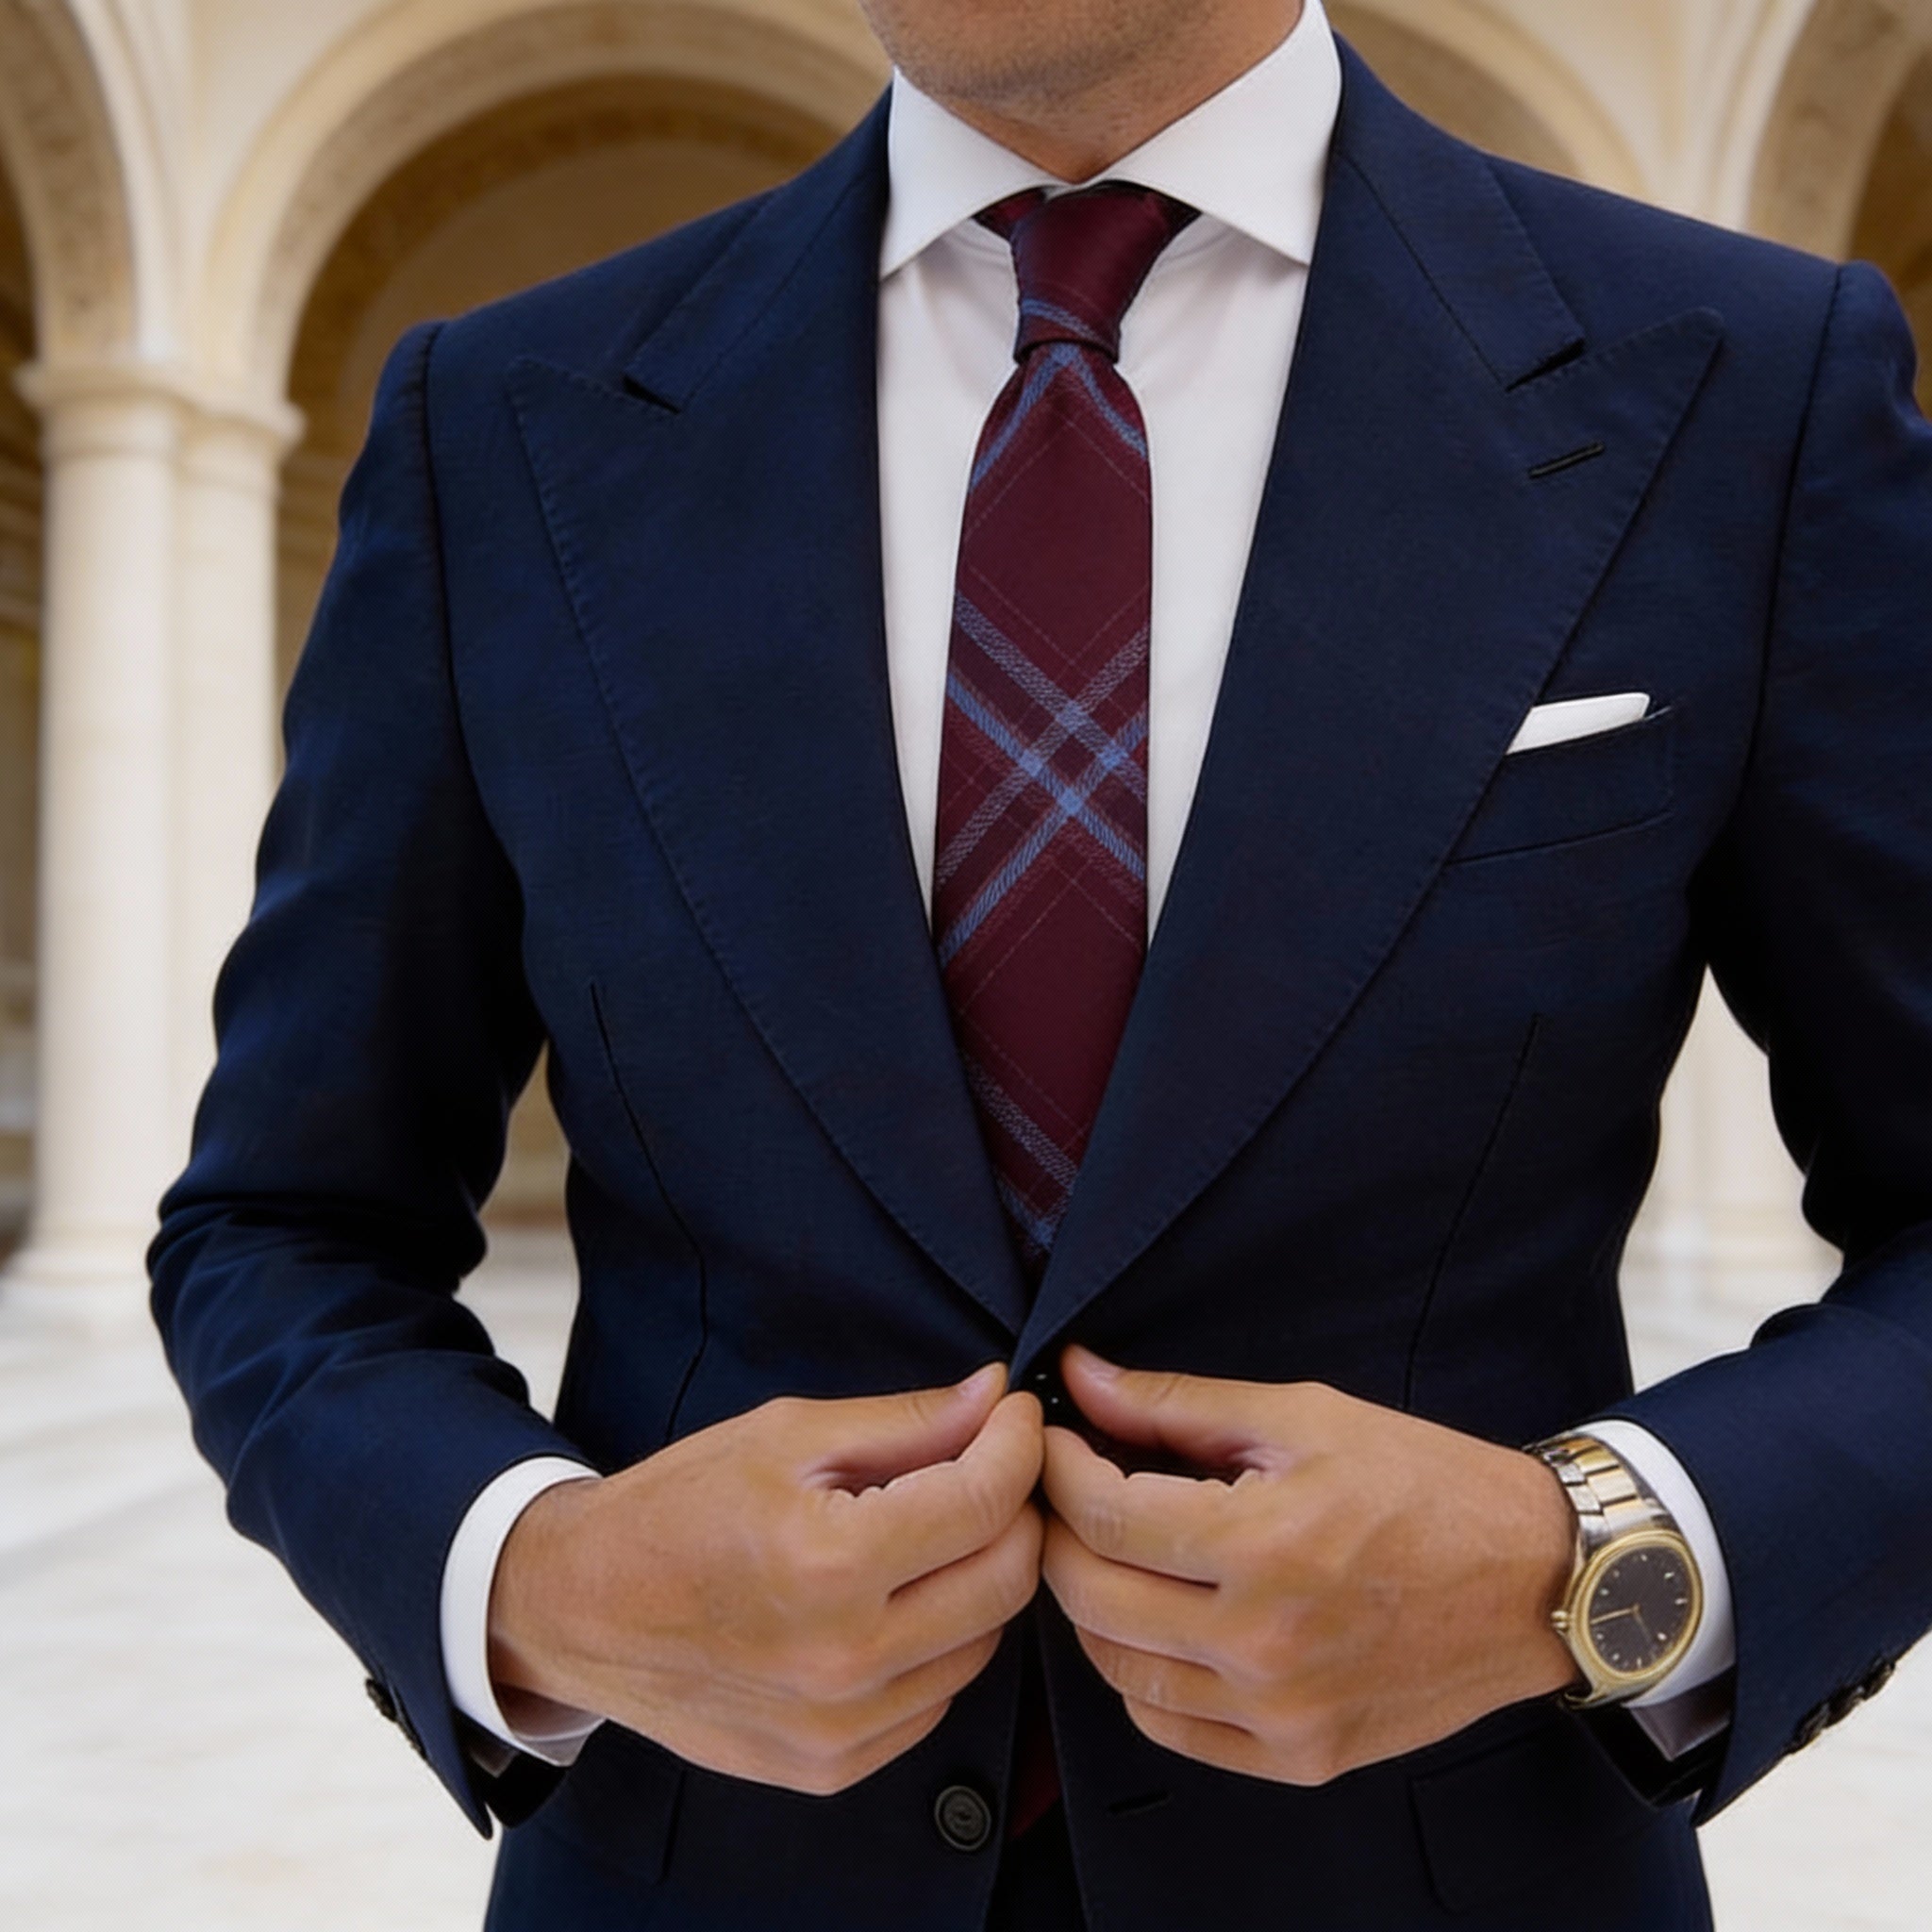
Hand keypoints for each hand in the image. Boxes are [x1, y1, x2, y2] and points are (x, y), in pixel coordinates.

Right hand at [489, 1364, 1044, 1793]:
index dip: (1018, 1444)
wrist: (582, 1610)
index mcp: (830, 1563)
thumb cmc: (677, 1507)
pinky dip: (939, 1641)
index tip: (1015, 1415)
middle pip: (1006, 1578)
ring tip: (935, 1529)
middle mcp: (845, 1659)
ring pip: (983, 1642)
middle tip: (988, 1465)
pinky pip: (936, 1698)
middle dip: (1015, 1508)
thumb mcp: (785, 1435)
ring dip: (980, 1576)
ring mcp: (840, 1727)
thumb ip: (905, 1422)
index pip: (985, 1502)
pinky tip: (896, 1597)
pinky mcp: (832, 1767)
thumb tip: (994, 1397)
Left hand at [1040, 1347, 1577, 1784]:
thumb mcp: (1302, 1417)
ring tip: (1110, 1551)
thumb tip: (1082, 1376)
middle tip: (1068, 1491)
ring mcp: (1279, 1713)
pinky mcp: (1299, 1757)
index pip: (1101, 1514)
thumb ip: (1177, 1404)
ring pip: (1117, 1669)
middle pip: (1091, 1596)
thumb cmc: (1426, 1485)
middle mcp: (1262, 1643)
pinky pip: (1170, 1728)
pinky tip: (1157, 1622)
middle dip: (1058, 1533)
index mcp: (1262, 1545)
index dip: (1056, 1467)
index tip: (1051, 1439)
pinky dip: (1140, 1675)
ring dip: (1092, 1604)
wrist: (1535, 1580)